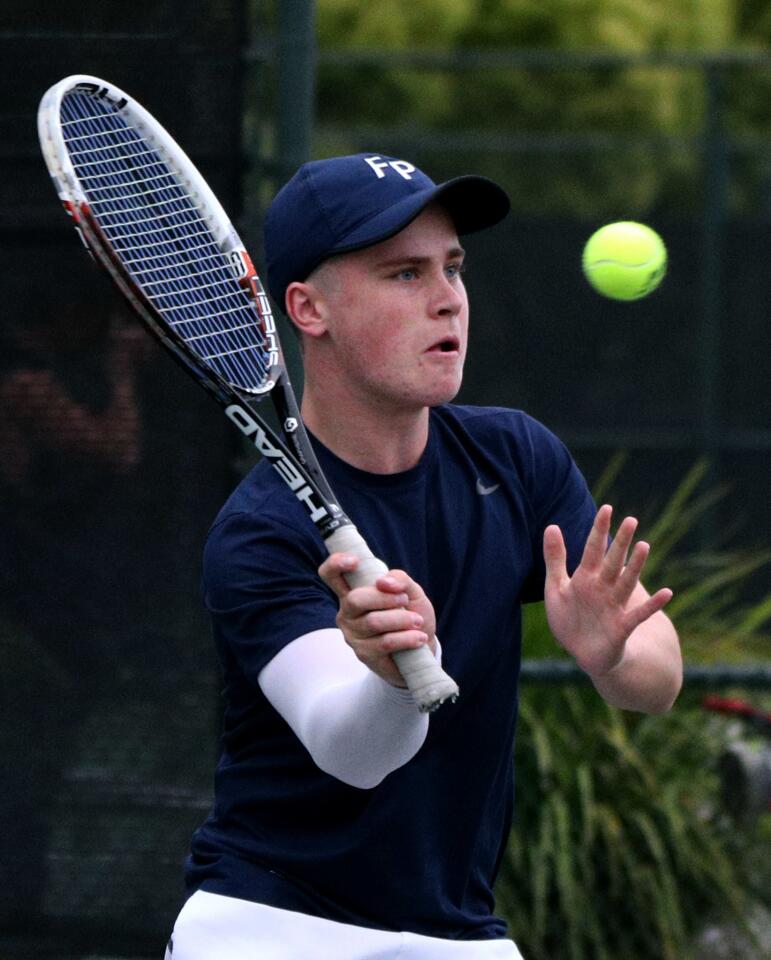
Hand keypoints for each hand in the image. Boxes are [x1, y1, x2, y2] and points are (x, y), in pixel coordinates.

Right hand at [318, 554, 436, 686]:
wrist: (422, 648)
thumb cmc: (412, 614)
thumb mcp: (411, 591)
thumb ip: (400, 579)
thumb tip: (383, 582)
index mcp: (353, 591)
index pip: (331, 574)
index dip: (336, 564)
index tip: (354, 561)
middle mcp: (347, 612)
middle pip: (355, 599)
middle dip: (385, 598)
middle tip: (405, 600)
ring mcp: (352, 634)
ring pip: (373, 622)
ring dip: (402, 620)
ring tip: (418, 622)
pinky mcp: (363, 654)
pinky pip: (384, 642)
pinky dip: (406, 638)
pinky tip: (419, 638)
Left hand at [543, 505, 672, 678]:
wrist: (581, 653)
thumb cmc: (570, 618)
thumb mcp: (556, 587)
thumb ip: (555, 558)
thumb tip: (551, 526)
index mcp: (585, 577)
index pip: (593, 549)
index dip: (598, 530)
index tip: (607, 508)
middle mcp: (603, 588)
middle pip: (613, 561)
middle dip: (620, 542)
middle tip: (631, 520)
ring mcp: (613, 606)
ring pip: (626, 582)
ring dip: (636, 566)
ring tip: (645, 546)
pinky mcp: (622, 626)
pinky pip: (639, 614)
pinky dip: (653, 605)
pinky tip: (667, 592)